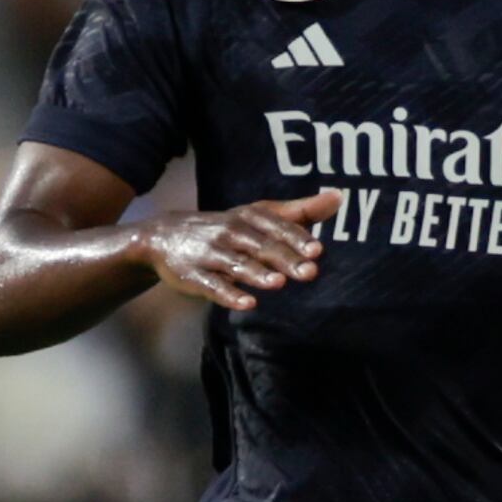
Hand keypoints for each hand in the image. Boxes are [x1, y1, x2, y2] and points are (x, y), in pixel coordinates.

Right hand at [143, 192, 343, 312]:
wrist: (163, 236)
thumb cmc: (225, 228)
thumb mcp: (258, 215)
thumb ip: (299, 211)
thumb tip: (339, 197)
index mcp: (248, 217)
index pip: (276, 227)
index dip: (296, 238)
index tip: (317, 250)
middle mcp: (230, 232)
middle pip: (261, 246)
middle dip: (285, 259)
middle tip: (310, 272)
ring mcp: (210, 254)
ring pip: (237, 265)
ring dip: (257, 274)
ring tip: (278, 283)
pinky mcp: (194, 276)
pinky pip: (213, 286)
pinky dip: (229, 295)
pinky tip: (248, 304)